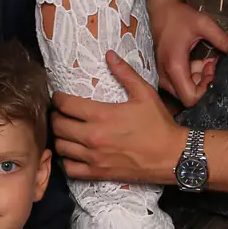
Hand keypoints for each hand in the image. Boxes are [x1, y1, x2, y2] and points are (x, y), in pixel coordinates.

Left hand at [51, 53, 183, 182]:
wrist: (171, 156)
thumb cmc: (158, 124)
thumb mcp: (145, 93)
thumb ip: (125, 73)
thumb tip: (109, 54)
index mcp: (102, 115)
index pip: (66, 105)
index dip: (58, 98)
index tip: (59, 96)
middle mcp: (93, 137)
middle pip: (58, 126)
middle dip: (56, 116)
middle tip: (60, 113)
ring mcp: (94, 157)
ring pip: (60, 147)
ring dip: (59, 137)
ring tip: (65, 131)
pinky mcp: (98, 173)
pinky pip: (70, 169)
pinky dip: (66, 160)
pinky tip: (72, 153)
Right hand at [147, 0, 227, 104]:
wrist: (160, 9)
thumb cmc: (179, 16)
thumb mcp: (204, 24)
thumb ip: (221, 39)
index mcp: (174, 66)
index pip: (190, 98)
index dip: (205, 90)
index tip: (211, 70)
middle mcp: (166, 75)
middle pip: (188, 95)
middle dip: (203, 83)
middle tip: (212, 63)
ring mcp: (163, 74)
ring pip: (184, 89)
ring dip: (199, 78)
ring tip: (208, 60)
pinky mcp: (164, 71)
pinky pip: (180, 82)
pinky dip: (192, 75)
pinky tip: (200, 60)